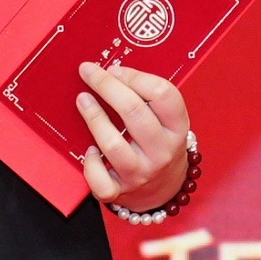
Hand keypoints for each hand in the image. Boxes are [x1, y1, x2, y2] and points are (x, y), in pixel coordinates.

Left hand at [74, 62, 192, 210]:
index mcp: (177, 128)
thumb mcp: (168, 121)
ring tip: (83, 100)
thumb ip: (149, 98)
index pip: (162, 94)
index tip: (115, 69)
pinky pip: (101, 181)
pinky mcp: (122, 190)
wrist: (166, 188)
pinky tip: (90, 150)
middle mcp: (162, 151)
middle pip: (133, 112)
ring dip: (94, 117)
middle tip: (89, 72)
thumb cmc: (160, 145)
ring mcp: (142, 173)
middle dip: (106, 86)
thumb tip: (112, 72)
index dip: (134, 76)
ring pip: (112, 144)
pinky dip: (91, 165)